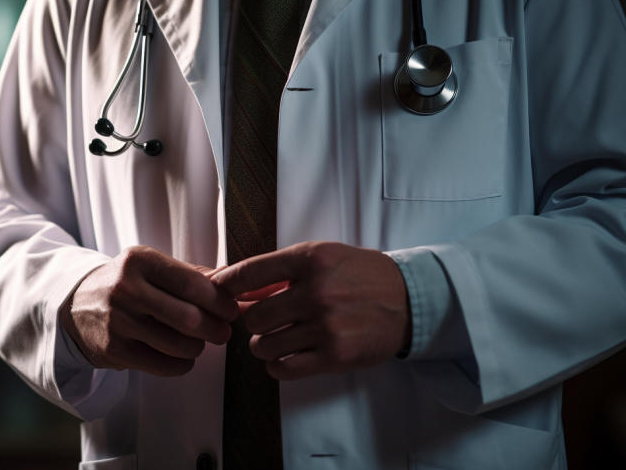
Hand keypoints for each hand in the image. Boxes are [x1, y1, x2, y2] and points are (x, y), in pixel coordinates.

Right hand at [60, 246, 237, 375]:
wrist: (75, 305)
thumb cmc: (126, 284)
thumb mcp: (152, 267)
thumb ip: (191, 274)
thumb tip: (232, 278)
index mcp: (140, 260)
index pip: (193, 284)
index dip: (220, 301)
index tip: (231, 310)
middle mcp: (126, 289)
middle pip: (189, 318)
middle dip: (215, 328)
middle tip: (222, 332)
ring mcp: (118, 321)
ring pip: (179, 345)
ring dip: (198, 347)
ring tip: (198, 342)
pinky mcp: (113, 350)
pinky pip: (163, 365)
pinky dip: (181, 364)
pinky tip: (181, 356)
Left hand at [212, 241, 409, 379]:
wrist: (407, 299)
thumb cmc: (359, 275)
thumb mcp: (322, 257)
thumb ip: (280, 271)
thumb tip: (233, 284)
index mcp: (310, 260)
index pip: (249, 273)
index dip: (226, 286)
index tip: (217, 294)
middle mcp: (316, 292)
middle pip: (252, 317)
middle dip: (252, 321)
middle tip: (262, 321)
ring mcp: (325, 326)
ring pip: (263, 346)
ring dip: (263, 345)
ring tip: (277, 338)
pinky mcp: (335, 356)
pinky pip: (284, 368)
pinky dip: (277, 365)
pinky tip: (286, 356)